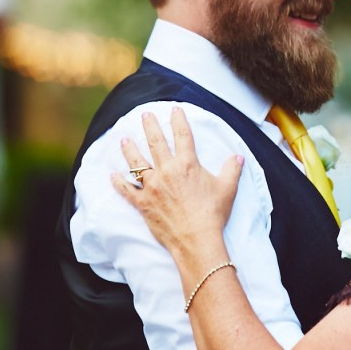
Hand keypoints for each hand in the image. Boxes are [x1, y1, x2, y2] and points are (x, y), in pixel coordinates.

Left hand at [111, 106, 243, 255]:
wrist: (197, 239)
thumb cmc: (213, 214)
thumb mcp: (228, 188)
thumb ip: (232, 169)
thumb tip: (238, 157)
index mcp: (187, 164)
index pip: (182, 135)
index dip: (178, 120)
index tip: (174, 109)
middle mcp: (167, 171)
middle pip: (156, 143)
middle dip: (150, 126)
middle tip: (144, 115)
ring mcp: (152, 187)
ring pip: (137, 163)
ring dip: (130, 149)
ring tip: (123, 139)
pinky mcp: (143, 203)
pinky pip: (127, 190)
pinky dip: (119, 182)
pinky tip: (112, 175)